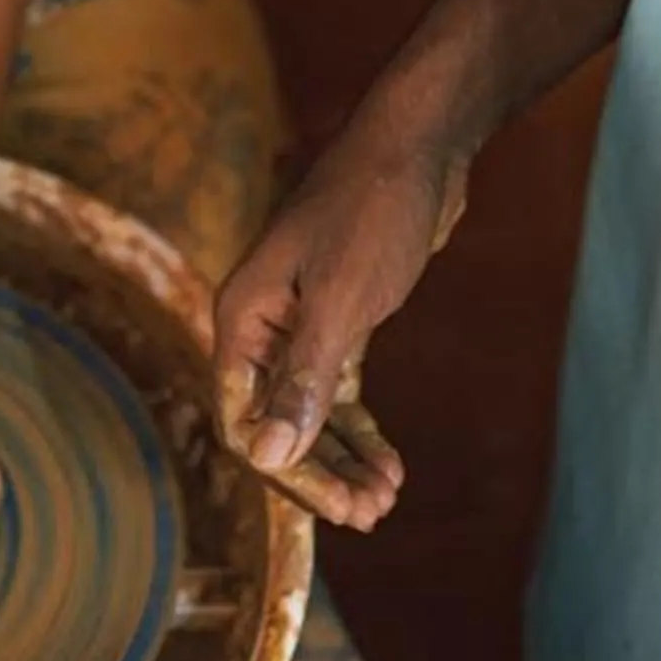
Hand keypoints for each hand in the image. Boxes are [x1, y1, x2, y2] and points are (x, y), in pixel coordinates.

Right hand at [211, 112, 462, 528]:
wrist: (419, 145)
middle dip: (321, 474)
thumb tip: (265, 457)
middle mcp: (260, 326)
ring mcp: (299, 323)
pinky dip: (360, 429)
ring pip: (310, 413)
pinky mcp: (338, 319)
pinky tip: (390, 463)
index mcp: (241, 320)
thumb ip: (301, 381)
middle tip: (373, 515)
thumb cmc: (372, 210)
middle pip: (276, 424)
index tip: (343, 508)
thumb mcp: (340, 301)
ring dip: (344, 459)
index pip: (244, 421)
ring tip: (386, 500)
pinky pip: (337, 390)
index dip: (289, 472)